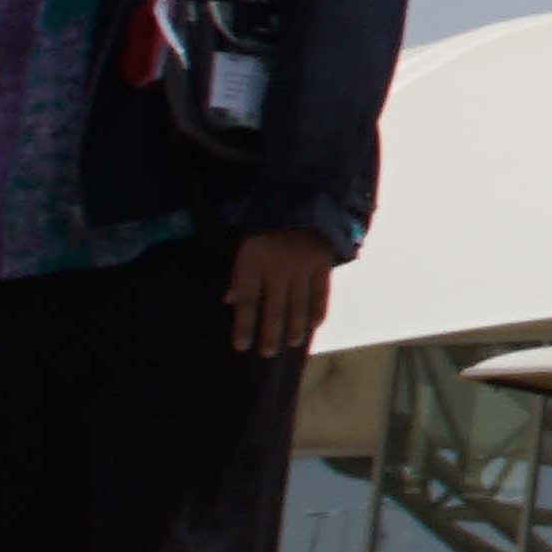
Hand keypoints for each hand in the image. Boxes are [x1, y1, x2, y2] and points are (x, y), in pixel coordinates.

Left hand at [229, 228, 337, 359]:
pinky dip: (318, 310)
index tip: (241, 346)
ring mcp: (302, 268)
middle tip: (267, 353)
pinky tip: (314, 324)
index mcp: (254, 263)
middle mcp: (277, 270)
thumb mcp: (244, 245)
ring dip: (294, 327)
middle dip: (270, 334)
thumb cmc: (267, 224)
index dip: (244, 325)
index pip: (248, 301)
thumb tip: (229, 300)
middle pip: (274, 309)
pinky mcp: (322, 264)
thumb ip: (239, 274)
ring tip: (291, 343)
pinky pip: (321, 292)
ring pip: (298, 305)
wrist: (300, 198)